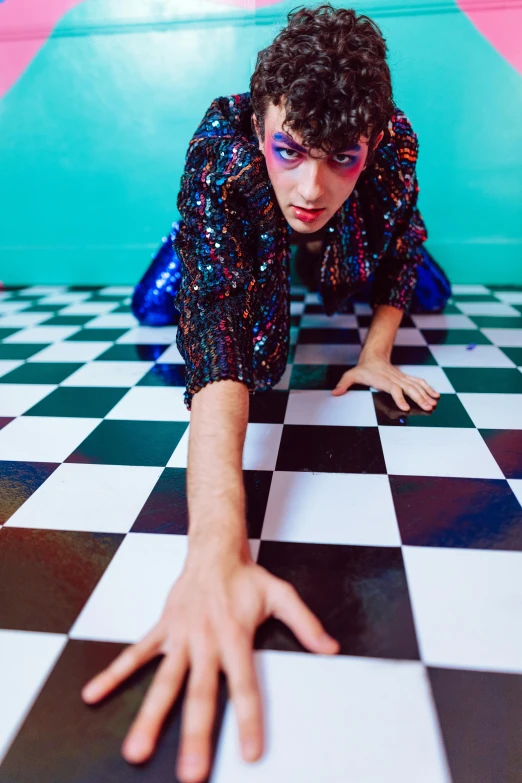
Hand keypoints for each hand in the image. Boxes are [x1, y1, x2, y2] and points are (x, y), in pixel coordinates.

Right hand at [81, 546, 339, 782]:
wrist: (213, 550)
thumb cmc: (246, 577)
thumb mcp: (281, 595)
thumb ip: (305, 624)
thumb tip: (331, 648)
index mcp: (235, 636)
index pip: (244, 685)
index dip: (249, 720)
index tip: (250, 755)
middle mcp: (205, 641)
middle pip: (200, 694)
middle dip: (196, 735)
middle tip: (190, 773)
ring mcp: (179, 637)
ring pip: (163, 682)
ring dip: (150, 717)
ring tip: (137, 750)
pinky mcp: (162, 630)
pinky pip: (135, 654)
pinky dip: (114, 674)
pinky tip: (93, 695)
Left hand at [331, 353, 439, 410]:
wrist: (373, 356)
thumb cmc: (363, 369)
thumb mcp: (351, 375)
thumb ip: (344, 384)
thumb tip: (334, 393)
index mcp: (383, 379)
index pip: (394, 388)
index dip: (400, 398)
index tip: (406, 408)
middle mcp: (395, 378)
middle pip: (409, 388)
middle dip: (420, 398)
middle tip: (428, 408)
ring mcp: (402, 377)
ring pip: (417, 385)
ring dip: (426, 394)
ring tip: (434, 403)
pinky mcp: (406, 378)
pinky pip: (419, 382)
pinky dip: (428, 388)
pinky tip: (436, 395)